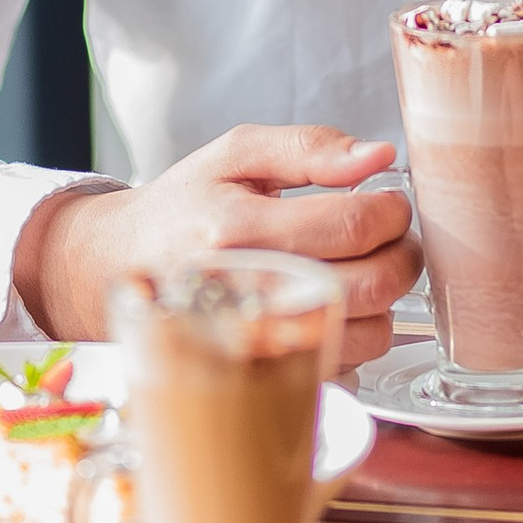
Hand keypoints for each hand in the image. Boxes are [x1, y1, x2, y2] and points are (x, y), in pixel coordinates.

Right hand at [11, 128, 420, 348]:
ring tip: (360, 268)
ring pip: (371, 332)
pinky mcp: (267, 374)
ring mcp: (256, 343)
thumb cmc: (183, 206)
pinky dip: (356, 333)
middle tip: (389, 235)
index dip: (392, 209)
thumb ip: (309, 147)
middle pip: (373, 283)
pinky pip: (348, 362)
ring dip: (385, 298)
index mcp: (238, 229)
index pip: (355, 223)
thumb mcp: (234, 155)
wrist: (119, 270)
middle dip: (402, 254)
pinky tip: (330, 303)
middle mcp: (246, 293)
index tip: (388, 202)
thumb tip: (379, 157)